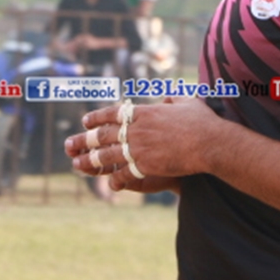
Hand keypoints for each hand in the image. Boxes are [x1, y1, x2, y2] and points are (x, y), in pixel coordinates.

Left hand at [64, 98, 219, 183]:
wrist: (210, 143)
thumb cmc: (202, 121)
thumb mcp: (187, 102)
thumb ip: (173, 99)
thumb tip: (167, 97)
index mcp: (145, 112)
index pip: (113, 113)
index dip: (97, 117)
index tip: (85, 120)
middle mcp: (137, 129)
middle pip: (103, 134)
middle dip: (84, 139)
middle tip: (69, 143)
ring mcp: (139, 147)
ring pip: (107, 154)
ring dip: (90, 160)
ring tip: (76, 164)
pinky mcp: (145, 165)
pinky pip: (124, 172)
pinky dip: (115, 177)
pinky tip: (108, 183)